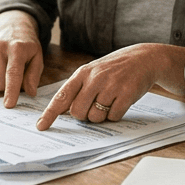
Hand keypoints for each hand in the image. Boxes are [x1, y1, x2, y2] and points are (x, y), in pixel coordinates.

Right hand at [0, 12, 43, 107]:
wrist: (13, 27)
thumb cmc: (26, 46)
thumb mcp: (37, 57)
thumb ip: (34, 75)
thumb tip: (30, 92)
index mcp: (17, 48)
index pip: (13, 73)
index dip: (11, 91)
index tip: (9, 105)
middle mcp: (0, 47)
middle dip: (7, 88)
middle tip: (14, 78)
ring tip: (5, 72)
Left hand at [35, 44, 171, 129]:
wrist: (143, 58)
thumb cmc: (114, 68)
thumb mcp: (93, 72)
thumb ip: (79, 89)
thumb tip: (64, 112)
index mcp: (82, 73)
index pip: (62, 96)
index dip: (50, 113)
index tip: (41, 126)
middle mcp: (94, 79)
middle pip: (78, 112)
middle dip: (84, 115)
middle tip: (94, 105)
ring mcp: (110, 86)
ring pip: (95, 117)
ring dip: (101, 115)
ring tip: (110, 100)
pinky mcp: (126, 94)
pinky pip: (113, 117)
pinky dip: (115, 114)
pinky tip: (120, 101)